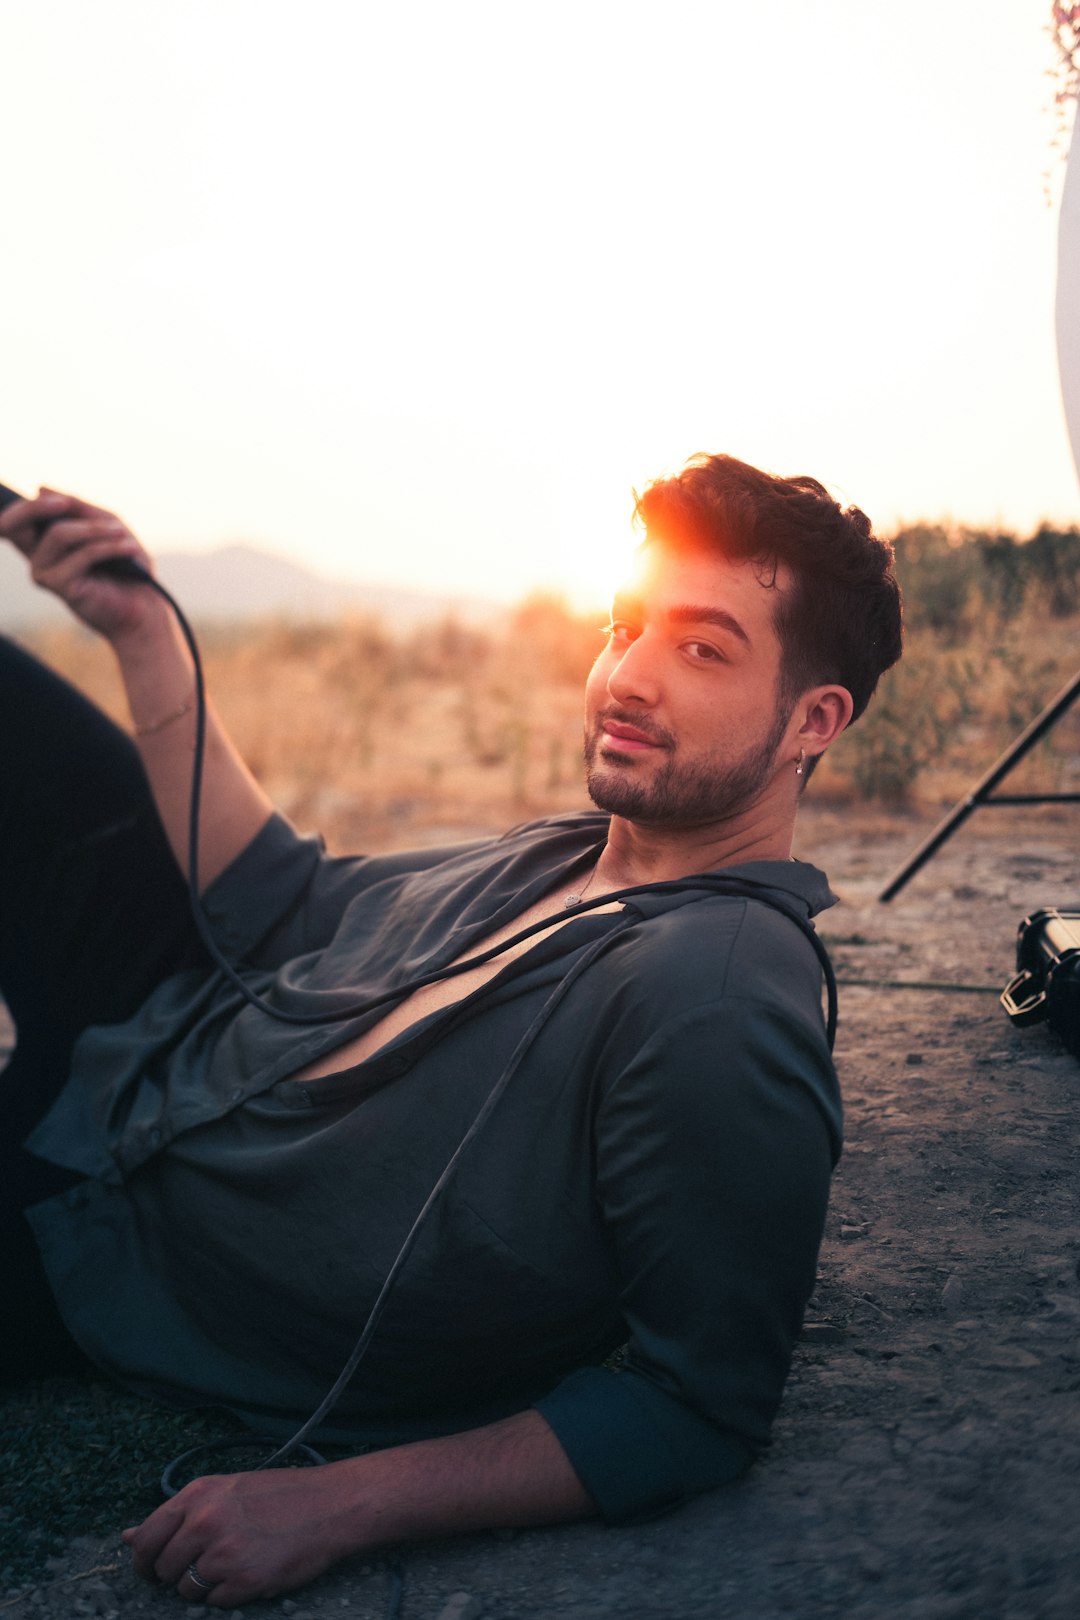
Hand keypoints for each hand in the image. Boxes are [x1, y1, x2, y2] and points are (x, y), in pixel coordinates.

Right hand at [0, 487, 162, 640]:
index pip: (11, 522)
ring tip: (122, 535)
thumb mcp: (106, 525)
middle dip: (37, 507)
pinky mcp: (58, 586)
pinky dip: (109, 547)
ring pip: (59, 534)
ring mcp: (43, 573)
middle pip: (12, 525)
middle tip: (67, 503)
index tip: (58, 499)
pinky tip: (128, 548)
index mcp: (43, 543)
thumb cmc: (125, 568)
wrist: (142, 610)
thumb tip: (39, 489)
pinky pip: (82, 554)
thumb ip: (77, 508)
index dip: (23, 507)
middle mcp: (36, 558)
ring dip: (96, 529)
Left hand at [122, 1461, 370, 1606]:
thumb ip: (178, 1514)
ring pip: (188, 1590)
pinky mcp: (244, 1581)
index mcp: (198, 1494)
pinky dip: (229, 1595)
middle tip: (204, 1565)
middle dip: (176, 1574)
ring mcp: (224, 1553)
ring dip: (204, 1586)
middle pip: (163, 1568)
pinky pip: (216, 1603)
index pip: (146, 1538)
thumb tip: (127, 1536)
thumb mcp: (225, 1491)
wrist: (331, 1505)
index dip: (144, 1560)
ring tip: (235, 1564)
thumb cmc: (281, 1495)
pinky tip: (251, 1573)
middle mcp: (205, 1522)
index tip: (152, 1569)